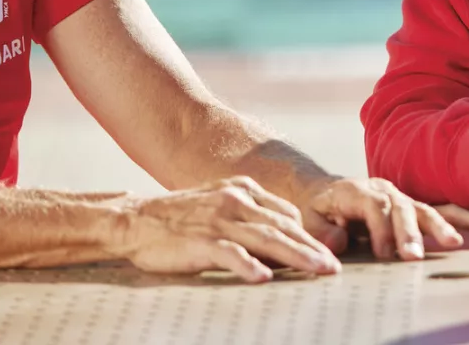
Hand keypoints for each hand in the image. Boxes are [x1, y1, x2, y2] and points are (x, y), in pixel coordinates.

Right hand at [113, 176, 340, 282]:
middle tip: (334, 267)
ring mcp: (218, 220)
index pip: (286, 213)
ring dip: (297, 256)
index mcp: (243, 190)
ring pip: (267, 238)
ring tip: (318, 270)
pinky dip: (248, 266)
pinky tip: (265, 278)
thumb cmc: (179, 218)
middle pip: (284, 226)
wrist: (133, 220)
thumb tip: (283, 237)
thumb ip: (250, 215)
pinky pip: (229, 254)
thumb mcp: (220, 204)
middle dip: (313, 247)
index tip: (327, 252)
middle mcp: (235, 201)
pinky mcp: (200, 240)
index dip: (308, 234)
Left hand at [304, 177, 468, 260]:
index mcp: (357, 190)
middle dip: (411, 233)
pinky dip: (465, 219)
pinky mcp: (416, 207)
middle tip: (415, 257)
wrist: (326, 192)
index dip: (381, 229)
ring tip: (456, 243)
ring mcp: (403, 197)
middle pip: (403, 208)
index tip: (383, 254)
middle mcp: (385, 190)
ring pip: (427, 209)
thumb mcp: (308, 218)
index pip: (375, 206)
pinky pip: (444, 211)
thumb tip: (341, 241)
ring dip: (442, 227)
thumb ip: (322, 230)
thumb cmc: (317, 210)